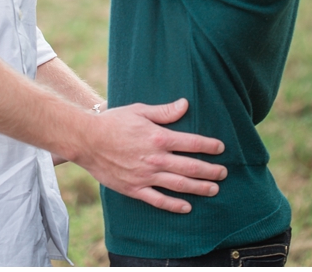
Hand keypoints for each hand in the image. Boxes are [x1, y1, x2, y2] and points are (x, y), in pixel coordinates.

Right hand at [77, 98, 226, 213]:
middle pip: (190, 166)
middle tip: (224, 173)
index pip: (192, 142)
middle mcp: (156, 158)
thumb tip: (186, 104)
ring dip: (199, 188)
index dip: (209, 146)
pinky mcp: (134, 188)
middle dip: (210, 170)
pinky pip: (158, 200)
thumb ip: (165, 111)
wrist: (87, 140)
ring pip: (179, 185)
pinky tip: (187, 207)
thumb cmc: (114, 121)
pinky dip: (174, 205)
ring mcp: (146, 176)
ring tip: (214, 189)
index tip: (221, 148)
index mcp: (159, 137)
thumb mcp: (140, 110)